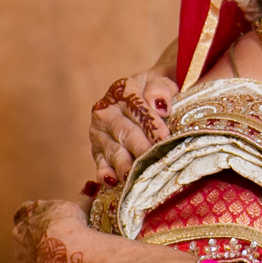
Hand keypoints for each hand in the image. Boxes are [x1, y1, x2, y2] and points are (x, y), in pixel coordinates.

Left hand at [13, 199, 90, 262]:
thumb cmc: (70, 224)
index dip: (35, 215)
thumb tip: (88, 193)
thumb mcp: (75, 206)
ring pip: (27, 259)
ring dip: (39, 260)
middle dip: (35, 239)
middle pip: (22, 236)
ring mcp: (23, 260)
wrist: (68, 253)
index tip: (47, 219)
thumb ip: (78, 201)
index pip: (24, 212)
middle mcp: (19, 237)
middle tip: (56, 241)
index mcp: (27, 216)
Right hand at [89, 69, 179, 185]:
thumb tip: (160, 107)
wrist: (142, 96)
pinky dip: (106, 174)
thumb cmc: (155, 91)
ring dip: (125, 165)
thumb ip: (160, 89)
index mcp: (123, 91)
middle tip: (152, 161)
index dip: (150, 123)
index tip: (164, 137)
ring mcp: (99, 133)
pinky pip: (100, 164)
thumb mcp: (161, 81)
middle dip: (140, 148)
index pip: (136, 107)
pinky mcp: (97, 151)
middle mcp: (107, 111)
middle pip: (125, 132)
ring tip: (135, 177)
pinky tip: (114, 182)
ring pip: (114, 150)